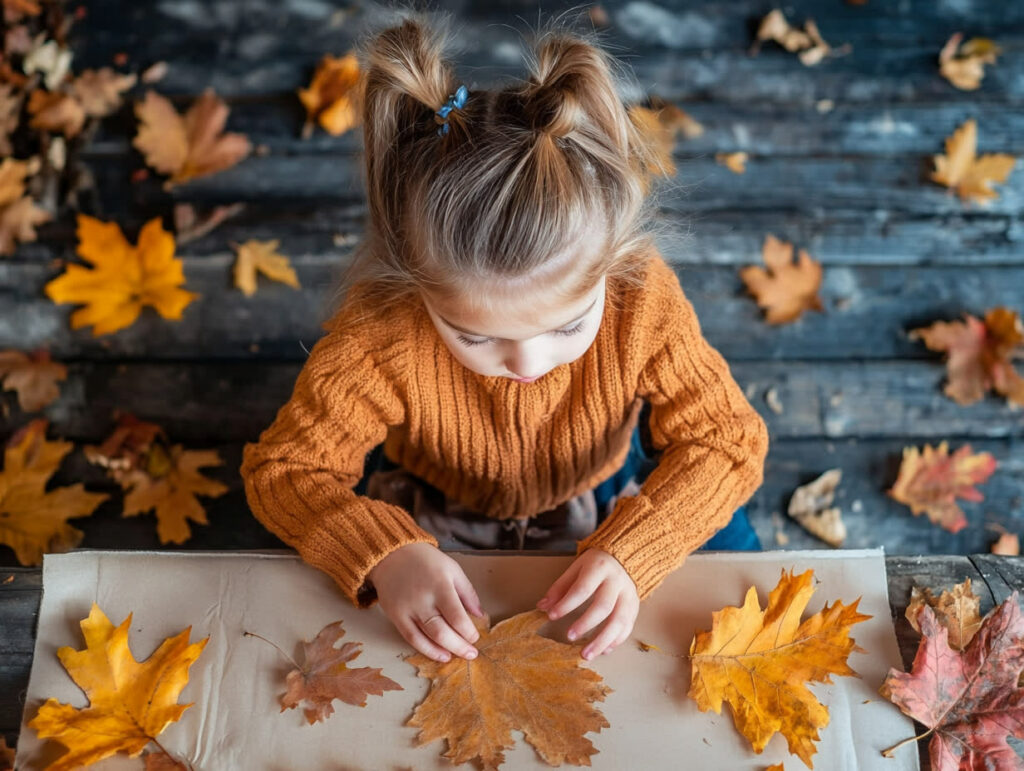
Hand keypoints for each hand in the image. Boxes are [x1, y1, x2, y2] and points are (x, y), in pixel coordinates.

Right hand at [367, 542, 484, 662]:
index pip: (457, 617)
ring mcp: (407, 609)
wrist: (392, 555)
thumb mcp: (453, 569)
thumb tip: (480, 615)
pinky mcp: (396, 616)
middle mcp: (423, 600)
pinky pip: (411, 638)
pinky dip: (427, 650)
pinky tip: (440, 655)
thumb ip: (468, 592)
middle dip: (460, 646)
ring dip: (445, 651)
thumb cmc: (427, 561)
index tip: (475, 637)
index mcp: (440, 585)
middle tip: (472, 654)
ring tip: (458, 656)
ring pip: (427, 638)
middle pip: (443, 632)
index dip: (468, 632)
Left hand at [536, 548, 638, 659]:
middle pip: (603, 606)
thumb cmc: (595, 565)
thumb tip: (542, 606)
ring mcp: (629, 595)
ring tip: (586, 654)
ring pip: (619, 621)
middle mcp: (617, 582)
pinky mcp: (635, 607)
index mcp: (599, 568)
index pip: (582, 589)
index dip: (567, 604)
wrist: (623, 560)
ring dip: (602, 640)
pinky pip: (628, 627)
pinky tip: (603, 650)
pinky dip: (616, 641)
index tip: (552, 616)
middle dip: (586, 624)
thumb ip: (560, 587)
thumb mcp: (576, 568)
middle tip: (569, 637)